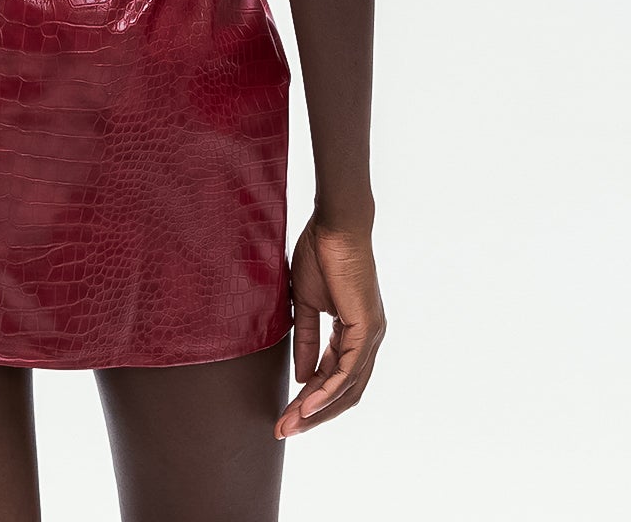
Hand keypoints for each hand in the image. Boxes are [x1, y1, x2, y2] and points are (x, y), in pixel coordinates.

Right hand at [274, 214, 385, 438]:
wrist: (334, 225)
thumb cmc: (321, 254)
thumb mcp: (307, 304)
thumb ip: (307, 339)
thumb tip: (302, 376)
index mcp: (353, 333)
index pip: (333, 377)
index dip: (309, 399)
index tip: (284, 415)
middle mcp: (367, 339)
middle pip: (344, 392)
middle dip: (313, 414)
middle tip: (284, 429)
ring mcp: (370, 336)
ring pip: (347, 387)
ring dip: (317, 409)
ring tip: (291, 423)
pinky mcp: (367, 328)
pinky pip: (348, 370)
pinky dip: (327, 390)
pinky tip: (307, 402)